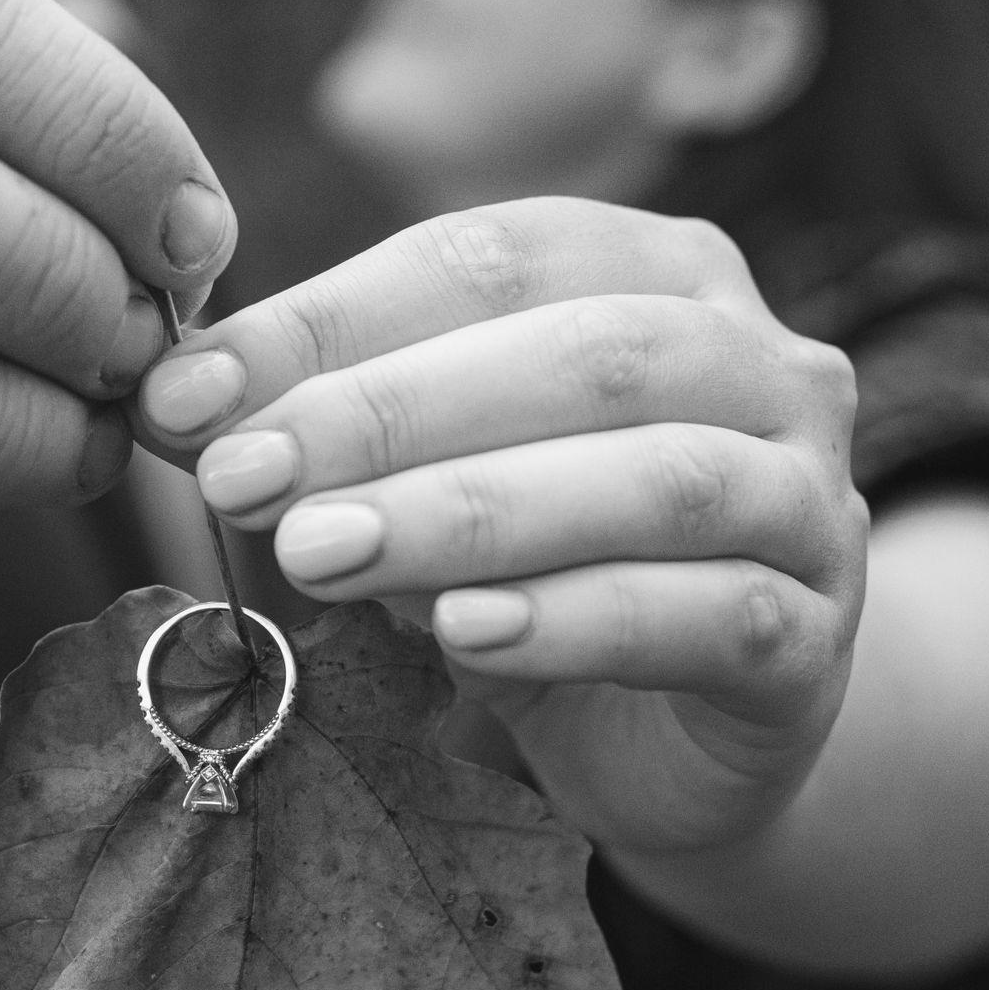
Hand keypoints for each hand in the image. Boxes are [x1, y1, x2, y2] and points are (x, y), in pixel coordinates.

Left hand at [134, 200, 867, 858]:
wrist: (680, 731)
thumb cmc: (536, 565)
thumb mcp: (423, 479)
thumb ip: (329, 433)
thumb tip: (170, 406)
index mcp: (659, 272)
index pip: (489, 258)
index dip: (330, 318)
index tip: (185, 393)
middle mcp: (763, 362)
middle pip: (580, 354)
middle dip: (388, 413)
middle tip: (239, 476)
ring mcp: (811, 498)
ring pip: (653, 479)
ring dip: (468, 512)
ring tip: (319, 554)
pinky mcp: (818, 639)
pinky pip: (708, 614)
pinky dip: (577, 619)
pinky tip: (463, 636)